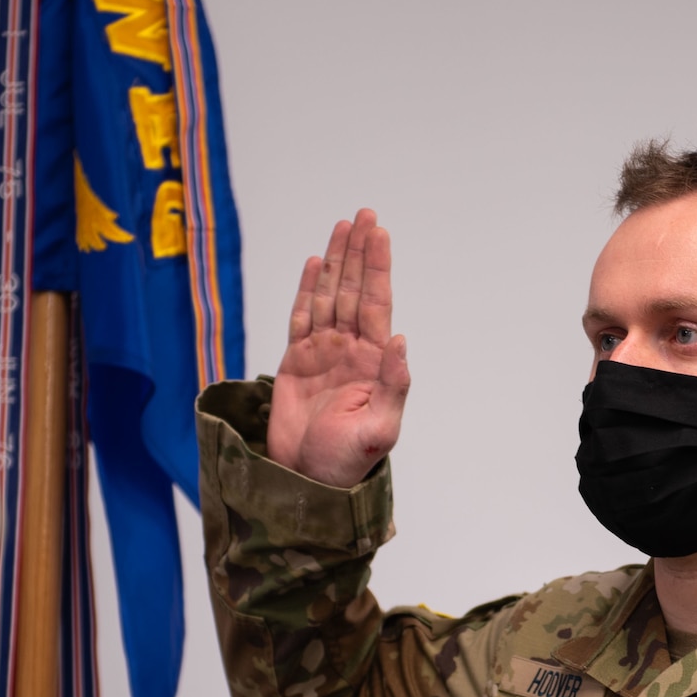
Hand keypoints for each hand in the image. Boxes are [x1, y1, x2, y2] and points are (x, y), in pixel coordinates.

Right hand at [267, 209, 410, 487]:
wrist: (308, 480)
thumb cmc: (347, 461)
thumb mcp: (380, 428)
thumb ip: (393, 384)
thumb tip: (400, 340)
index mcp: (373, 362)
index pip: (376, 304)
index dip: (377, 267)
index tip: (378, 233)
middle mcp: (350, 350)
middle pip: (353, 290)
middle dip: (359, 253)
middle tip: (364, 215)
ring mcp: (323, 353)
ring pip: (329, 296)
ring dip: (336, 262)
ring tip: (342, 226)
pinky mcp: (296, 362)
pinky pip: (301, 317)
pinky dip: (307, 289)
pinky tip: (316, 264)